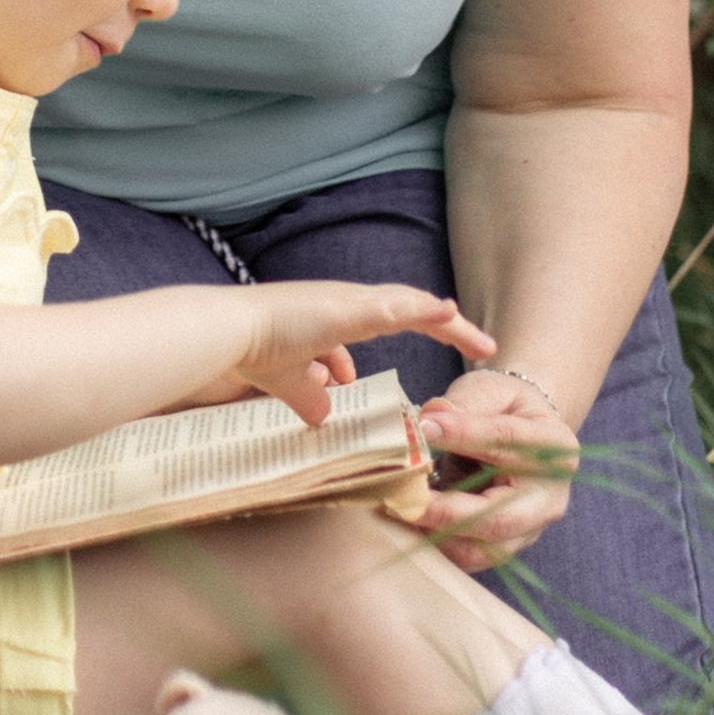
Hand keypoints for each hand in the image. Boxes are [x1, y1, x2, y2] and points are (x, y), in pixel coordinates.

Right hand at [233, 285, 493, 429]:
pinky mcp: (341, 311)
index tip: (454, 336)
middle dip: (450, 327)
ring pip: (408, 305)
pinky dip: (422, 310)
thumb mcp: (293, 381)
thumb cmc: (254, 350)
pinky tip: (447, 313)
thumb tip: (325, 413)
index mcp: (342, 314)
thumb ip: (312, 396)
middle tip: (484, 346)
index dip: (426, 323)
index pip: (396, 314)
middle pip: (412, 307)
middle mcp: (349, 301)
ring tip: (479, 340)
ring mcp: (346, 302)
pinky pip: (392, 309)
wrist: (228, 333)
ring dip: (446, 323)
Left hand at [414, 366, 580, 568]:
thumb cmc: (504, 408)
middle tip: (404, 500)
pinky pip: (469, 558)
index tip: (423, 427)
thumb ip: (465, 402)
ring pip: (482, 550)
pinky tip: (407, 523)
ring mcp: (530, 530)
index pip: (506, 441)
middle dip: (448, 513)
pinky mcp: (505, 548)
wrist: (523, 433)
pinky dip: (435, 545)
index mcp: (553, 448)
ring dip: (435, 535)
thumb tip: (428, 419)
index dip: (463, 434)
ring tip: (398, 511)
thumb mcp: (492, 390)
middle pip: (501, 518)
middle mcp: (548, 498)